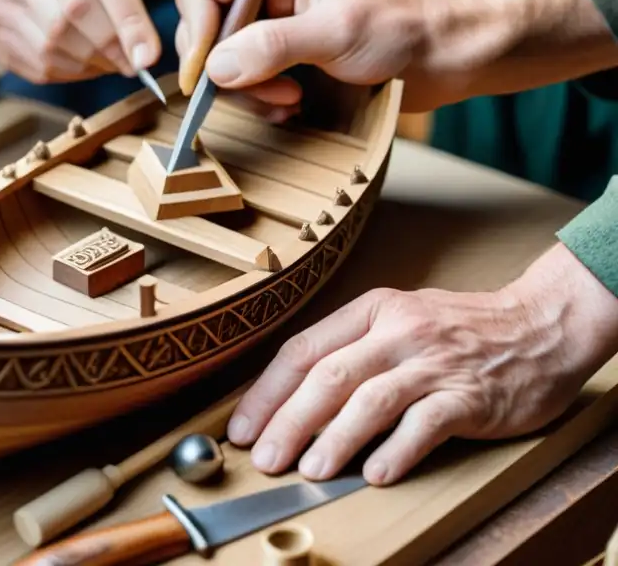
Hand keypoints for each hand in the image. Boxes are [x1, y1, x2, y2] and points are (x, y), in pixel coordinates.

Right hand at [0, 0, 160, 83]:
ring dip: (89, 64)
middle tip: (129, 64)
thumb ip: (129, 2)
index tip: (147, 59)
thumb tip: (141, 59)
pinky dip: (68, 73)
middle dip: (109, 48)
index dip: (128, 23)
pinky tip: (81, 63)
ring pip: (53, 44)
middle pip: (73, 14)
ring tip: (106, 61)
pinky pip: (36, 62)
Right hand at [173, 0, 453, 115]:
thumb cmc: (401, 32)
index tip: (206, 76)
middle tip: (266, 94)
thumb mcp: (336, 34)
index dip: (197, 35)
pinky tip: (289, 105)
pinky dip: (259, 96)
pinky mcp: (285, 45)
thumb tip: (215, 67)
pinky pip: (246, 74)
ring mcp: (276, 15)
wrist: (442, 56)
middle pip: (210, 28)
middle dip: (228, 69)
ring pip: (224, 58)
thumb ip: (273, 46)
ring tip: (287, 102)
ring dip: (247, 90)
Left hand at [226, 242, 617, 484]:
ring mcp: (434, 363)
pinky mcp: (470, 395)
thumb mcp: (398, 318)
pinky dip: (396, 450)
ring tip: (309, 470)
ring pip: (370, 400)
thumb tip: (292, 398)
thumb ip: (351, 349)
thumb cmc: (461, 328)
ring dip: (334, 439)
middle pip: (328, 378)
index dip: (268, 392)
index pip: (304, 350)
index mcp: (372, 310)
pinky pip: (425, 424)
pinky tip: (375, 473)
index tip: (245, 427)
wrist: (540, 324)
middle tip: (265, 458)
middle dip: (288, 421)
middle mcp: (398, 332)